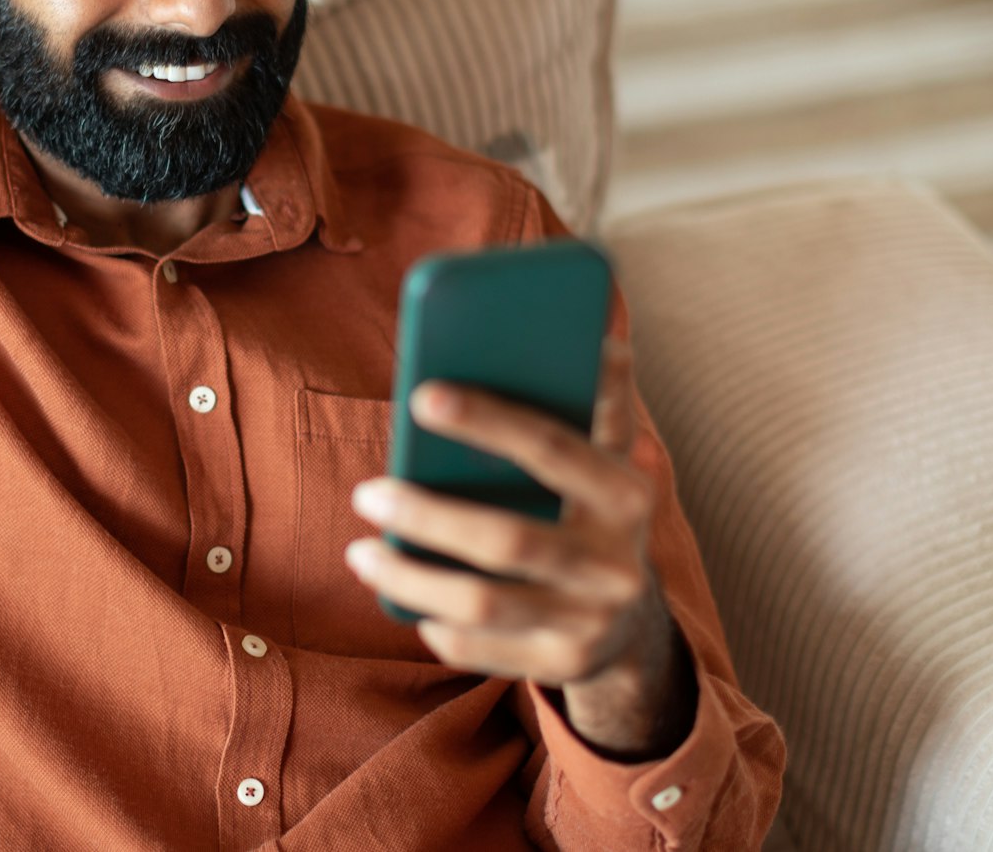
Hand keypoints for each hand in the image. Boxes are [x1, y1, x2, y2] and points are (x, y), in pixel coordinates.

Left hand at [344, 331, 694, 757]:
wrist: (632, 623)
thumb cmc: (588, 511)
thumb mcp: (600, 457)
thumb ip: (587, 400)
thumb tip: (583, 324)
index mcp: (627, 492)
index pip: (554, 447)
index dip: (490, 419)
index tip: (422, 394)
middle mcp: (618, 562)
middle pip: (509, 538)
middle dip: (428, 514)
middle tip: (366, 491)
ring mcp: (592, 622)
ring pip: (484, 601)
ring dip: (411, 574)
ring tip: (360, 550)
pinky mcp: (564, 666)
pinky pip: (481, 647)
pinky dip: (435, 620)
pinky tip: (402, 595)